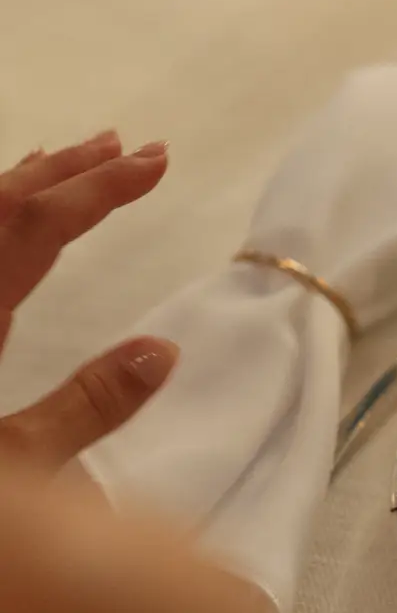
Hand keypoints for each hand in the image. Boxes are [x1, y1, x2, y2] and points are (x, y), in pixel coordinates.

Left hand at [0, 132, 176, 468]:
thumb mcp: (18, 464)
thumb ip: (87, 407)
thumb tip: (163, 351)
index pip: (37, 225)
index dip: (99, 190)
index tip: (157, 163)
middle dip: (67, 171)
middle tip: (132, 148)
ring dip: (23, 186)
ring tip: (69, 160)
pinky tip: (0, 224)